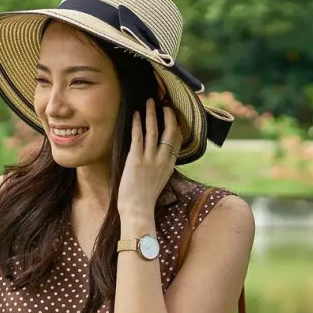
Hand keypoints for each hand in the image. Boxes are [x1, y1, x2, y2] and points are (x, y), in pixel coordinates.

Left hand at [117, 99, 180, 224]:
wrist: (138, 211)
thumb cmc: (144, 200)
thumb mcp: (159, 181)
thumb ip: (160, 167)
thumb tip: (158, 159)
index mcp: (169, 165)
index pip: (177, 139)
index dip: (176, 124)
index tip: (172, 114)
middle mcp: (162, 160)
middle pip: (170, 131)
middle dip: (168, 115)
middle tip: (164, 104)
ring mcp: (150, 159)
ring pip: (154, 130)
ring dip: (152, 114)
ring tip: (150, 102)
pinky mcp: (136, 160)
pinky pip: (138, 137)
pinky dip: (137, 124)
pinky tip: (136, 114)